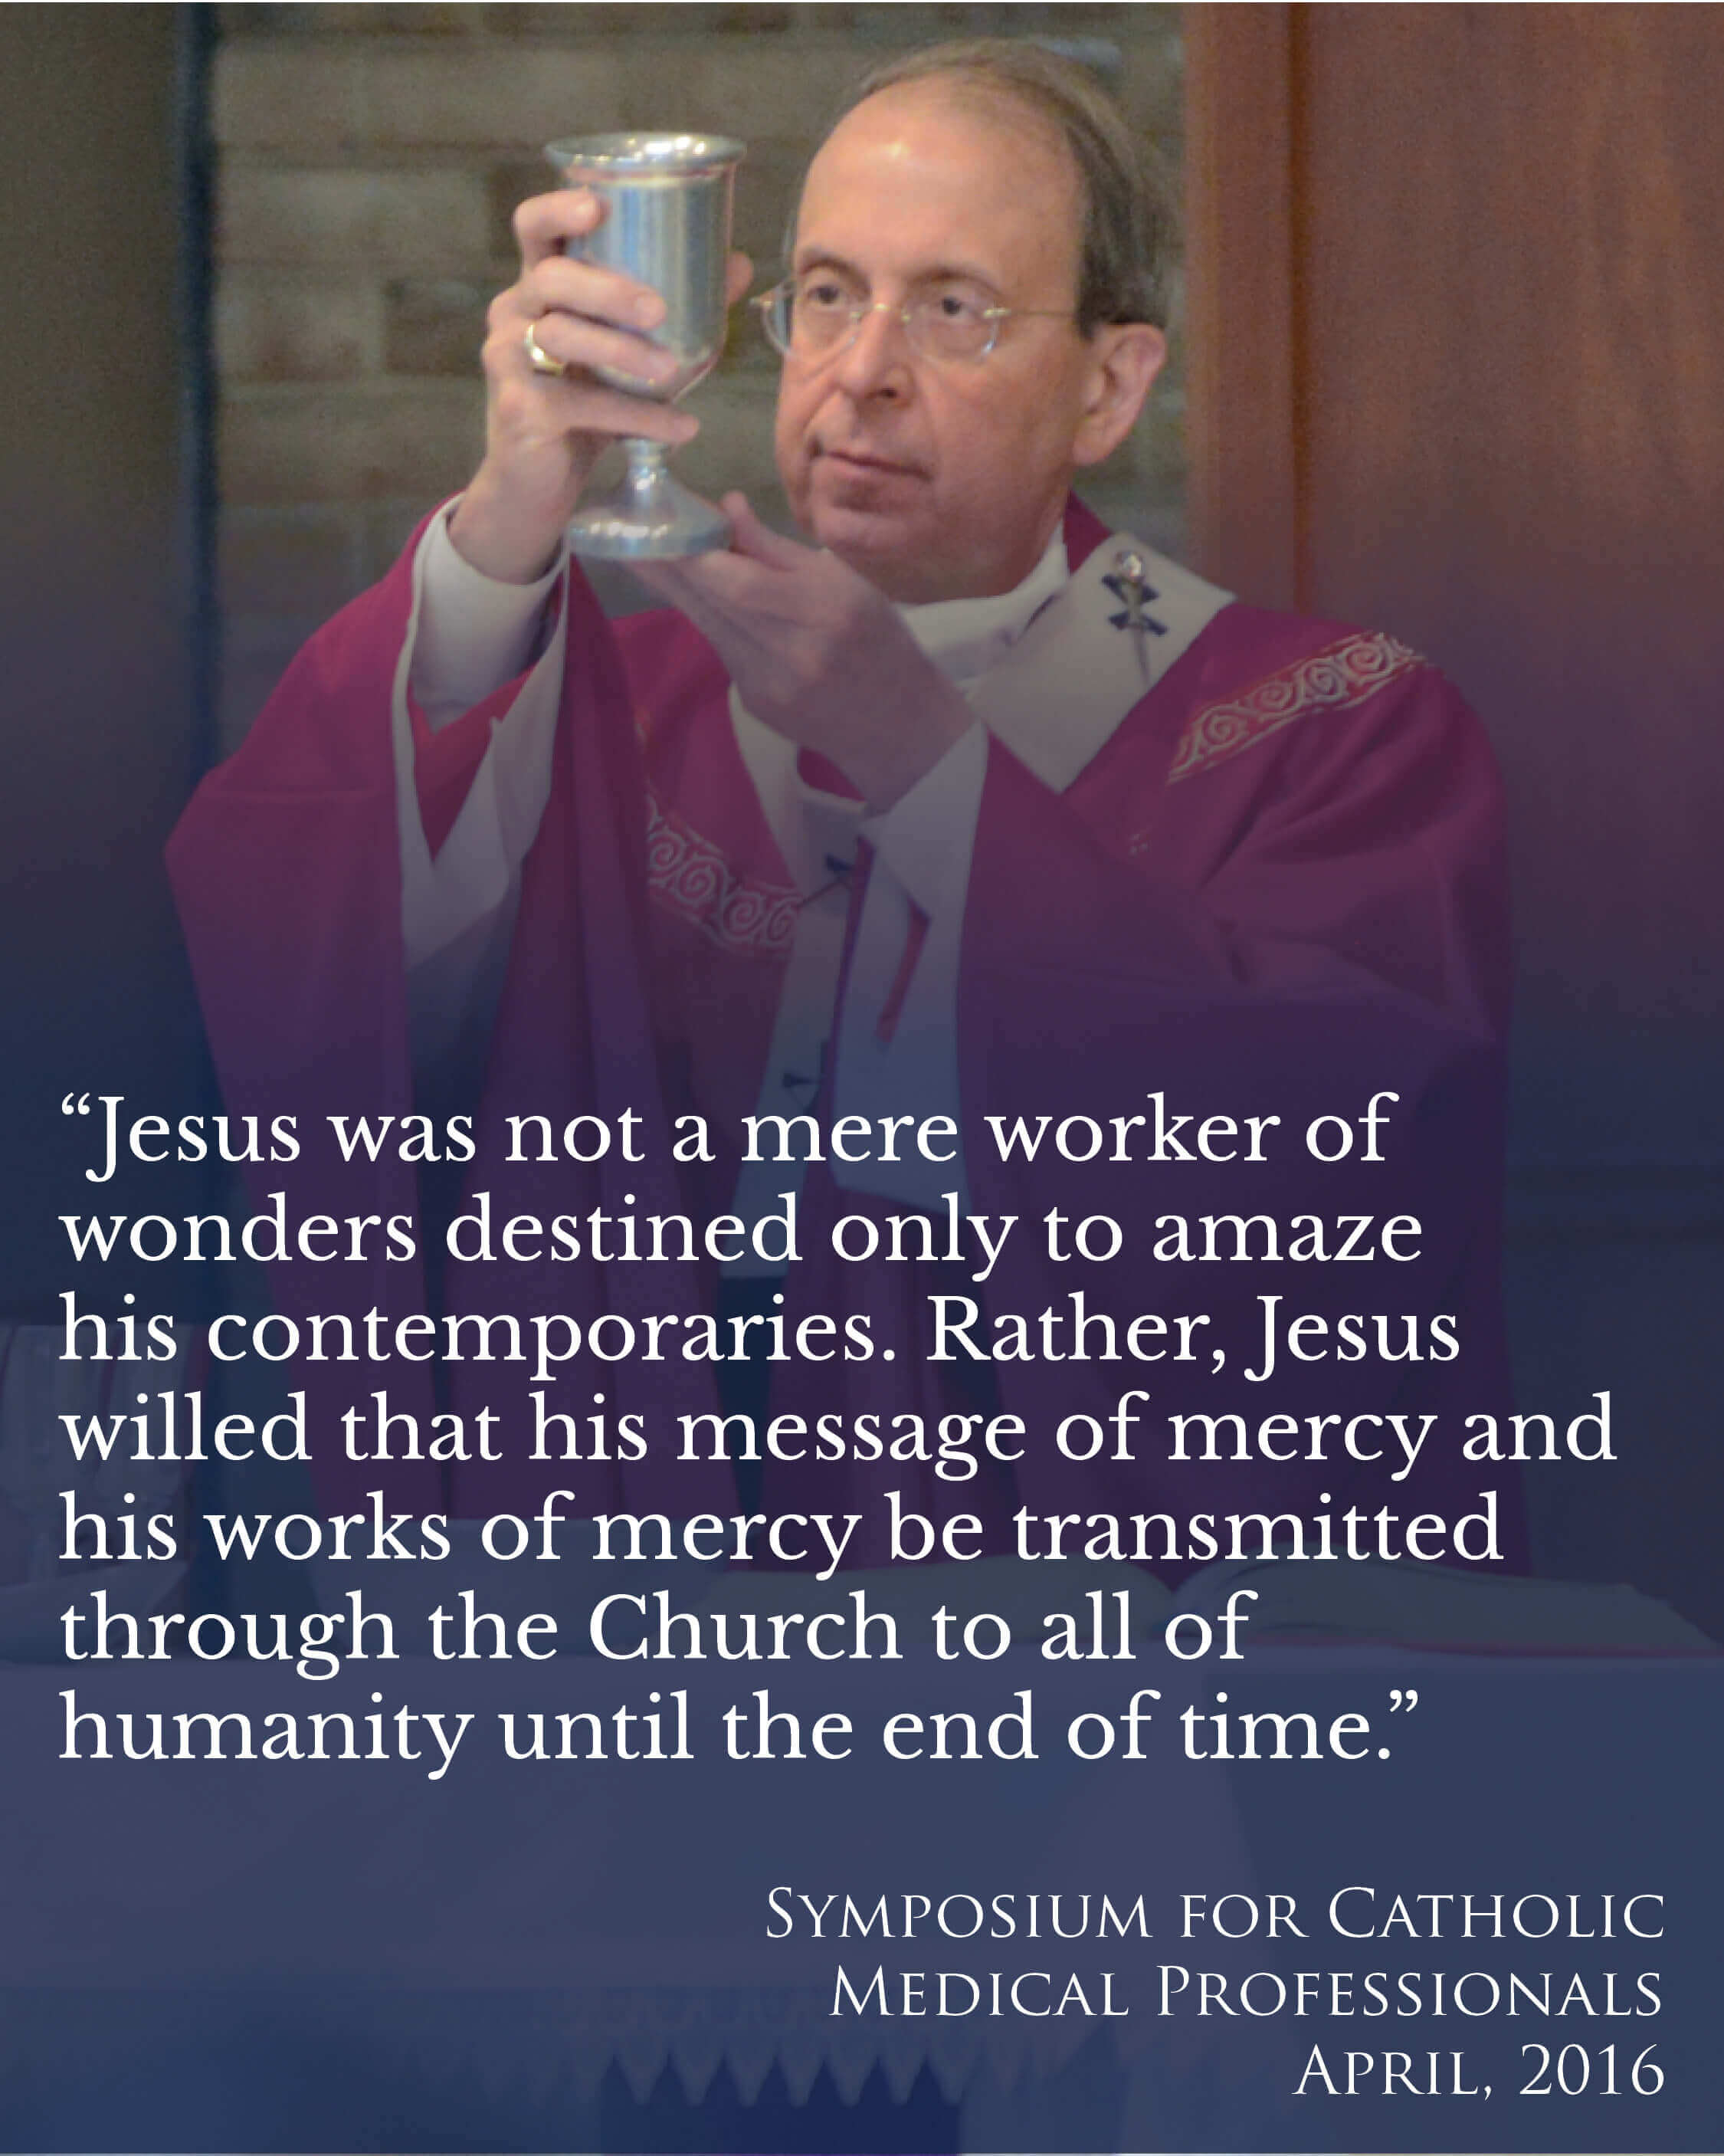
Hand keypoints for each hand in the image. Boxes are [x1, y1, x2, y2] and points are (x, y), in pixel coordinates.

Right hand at [447, 186, 751, 584]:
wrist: (536, 485)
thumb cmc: (584, 407)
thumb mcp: (628, 354)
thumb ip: (676, 311)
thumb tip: (738, 262)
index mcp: (537, 286)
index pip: (533, 228)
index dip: (558, 209)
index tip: (598, 206)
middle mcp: (513, 312)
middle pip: (553, 279)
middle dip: (608, 289)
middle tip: (658, 310)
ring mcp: (508, 360)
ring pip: (564, 338)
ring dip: (624, 354)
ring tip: (673, 371)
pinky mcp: (519, 409)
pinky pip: (583, 405)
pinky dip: (639, 417)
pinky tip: (683, 428)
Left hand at [638, 496, 975, 810]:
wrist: (895, 725)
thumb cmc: (877, 640)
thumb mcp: (843, 581)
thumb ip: (777, 549)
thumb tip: (726, 507)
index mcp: (817, 612)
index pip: (735, 582)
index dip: (689, 552)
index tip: (656, 520)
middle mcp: (786, 652)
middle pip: (709, 604)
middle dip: (665, 564)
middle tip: (626, 531)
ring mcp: (764, 684)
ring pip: (707, 626)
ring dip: (677, 589)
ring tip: (647, 554)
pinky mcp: (753, 703)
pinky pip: (722, 649)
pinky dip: (709, 619)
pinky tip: (698, 596)